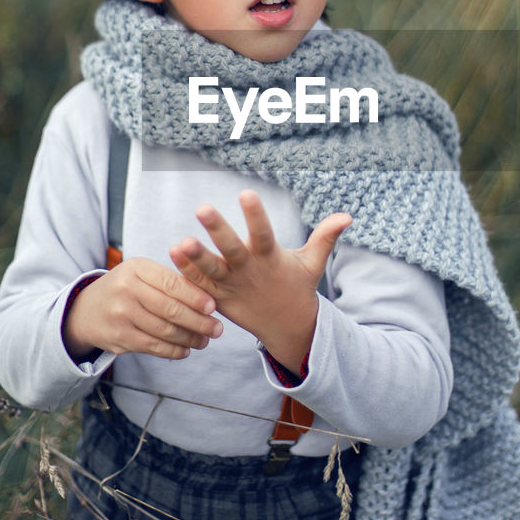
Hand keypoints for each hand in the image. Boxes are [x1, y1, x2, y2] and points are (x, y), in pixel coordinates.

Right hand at [62, 257, 222, 361]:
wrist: (86, 310)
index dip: (195, 296)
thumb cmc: (125, 288)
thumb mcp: (141, 273)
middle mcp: (126, 290)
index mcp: (136, 268)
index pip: (171, 283)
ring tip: (205, 340)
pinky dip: (173, 350)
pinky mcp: (119, 338)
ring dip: (189, 338)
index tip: (214, 307)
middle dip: (198, 321)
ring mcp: (121, 315)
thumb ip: (169, 281)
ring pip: (164, 331)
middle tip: (218, 329)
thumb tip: (208, 297)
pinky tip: (186, 350)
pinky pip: (153, 346)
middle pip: (170, 310)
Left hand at [168, 190, 351, 373]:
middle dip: (217, 230)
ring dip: (195, 257)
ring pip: (210, 270)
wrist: (285, 327)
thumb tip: (348, 215)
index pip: (263, 233)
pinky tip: (172, 252)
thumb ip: (325, 237)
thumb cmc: (297, 286)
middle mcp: (248, 271)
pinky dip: (185, 271)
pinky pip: (199, 284)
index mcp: (270, 259)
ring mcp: (231, 286)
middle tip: (202, 208)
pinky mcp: (218, 297)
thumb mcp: (313, 262)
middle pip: (231, 249)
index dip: (256, 214)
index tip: (247, 192)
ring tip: (180, 242)